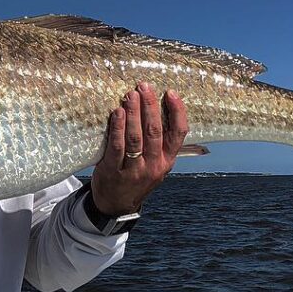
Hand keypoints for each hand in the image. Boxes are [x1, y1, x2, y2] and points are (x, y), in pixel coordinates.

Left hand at [90, 83, 188, 215]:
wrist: (116, 204)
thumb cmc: (137, 176)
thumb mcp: (155, 164)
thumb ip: (159, 143)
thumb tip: (158, 107)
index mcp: (167, 160)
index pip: (179, 133)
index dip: (177, 111)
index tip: (170, 93)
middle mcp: (154, 165)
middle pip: (155, 131)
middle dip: (149, 106)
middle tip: (144, 86)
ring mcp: (134, 170)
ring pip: (136, 138)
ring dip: (133, 113)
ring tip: (130, 95)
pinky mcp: (113, 171)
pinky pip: (117, 146)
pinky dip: (118, 128)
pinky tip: (117, 113)